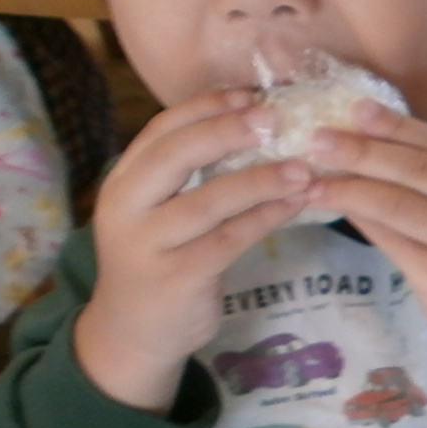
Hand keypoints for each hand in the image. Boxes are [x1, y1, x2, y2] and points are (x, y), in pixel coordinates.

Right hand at [74, 89, 313, 412]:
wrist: (133, 332)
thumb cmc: (158, 261)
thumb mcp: (158, 212)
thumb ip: (187, 176)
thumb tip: (250, 124)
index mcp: (122, 182)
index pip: (160, 131)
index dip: (205, 108)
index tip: (250, 95)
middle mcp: (126, 208)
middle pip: (176, 155)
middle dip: (227, 131)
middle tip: (275, 119)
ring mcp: (149, 244)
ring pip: (209, 200)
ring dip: (261, 179)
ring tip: (304, 167)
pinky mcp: (178, 276)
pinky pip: (230, 238)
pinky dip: (266, 217)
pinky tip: (296, 204)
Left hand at [307, 100, 426, 416]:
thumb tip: (385, 158)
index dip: (395, 125)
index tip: (356, 108)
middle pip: (417, 168)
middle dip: (363, 148)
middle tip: (319, 136)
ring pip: (398, 202)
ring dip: (349, 184)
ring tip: (311, 172)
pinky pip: (392, 240)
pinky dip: (358, 219)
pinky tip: (333, 206)